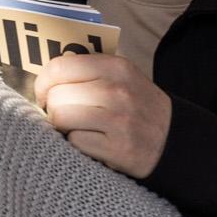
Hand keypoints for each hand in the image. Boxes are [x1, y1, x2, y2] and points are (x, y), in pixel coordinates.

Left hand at [34, 52, 171, 178]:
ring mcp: (119, 120)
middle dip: (53, 107)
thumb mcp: (121, 77)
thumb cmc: (136, 106)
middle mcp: (117, 91)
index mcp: (116, 67)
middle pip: (56, 96)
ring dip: (63, 126)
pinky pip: (74, 142)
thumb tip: (44, 74)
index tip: (44, 93)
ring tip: (77, 127)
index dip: (43, 82)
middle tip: (63, 114)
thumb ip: (88, 70)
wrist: (173, 139)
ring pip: (60, 118)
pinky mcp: (118, 149)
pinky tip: (92, 142)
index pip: (59, 67)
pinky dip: (77, 144)